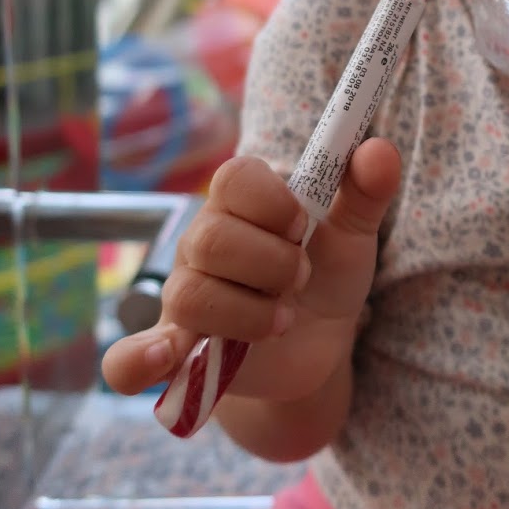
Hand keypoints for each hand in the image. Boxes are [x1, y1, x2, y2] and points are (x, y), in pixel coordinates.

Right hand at [101, 138, 400, 404]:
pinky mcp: (176, 351)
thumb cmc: (327, 271)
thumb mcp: (354, 233)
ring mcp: (182, 294)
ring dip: (249, 312)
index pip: (235, 177)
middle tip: (301, 277)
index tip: (306, 225)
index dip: (275, 203)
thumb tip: (380, 149)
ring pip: (192, 294)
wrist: (317, 343)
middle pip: (213, 239)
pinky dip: (138, 359)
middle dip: (273, 264)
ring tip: (282, 319)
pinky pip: (128, 359)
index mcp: (241, 200)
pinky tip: (167, 355)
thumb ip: (366, 190)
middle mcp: (202, 240)